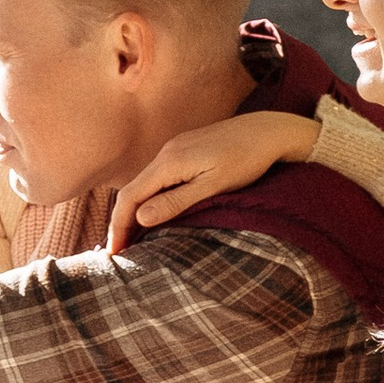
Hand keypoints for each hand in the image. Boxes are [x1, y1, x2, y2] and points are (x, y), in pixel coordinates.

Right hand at [105, 108, 318, 252]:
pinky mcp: (183, 150)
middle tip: (117, 252)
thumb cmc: (248, 159)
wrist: (269, 130)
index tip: (114, 252)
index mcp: (170, 162)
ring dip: (133, 211)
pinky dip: (148, 198)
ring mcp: (174, 149)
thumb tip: (141, 217)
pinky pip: (156, 177)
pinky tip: (152, 213)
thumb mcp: (214, 186)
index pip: (130, 196)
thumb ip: (177, 201)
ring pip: (143, 184)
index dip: (118, 226)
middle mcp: (166, 152)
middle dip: (121, 222)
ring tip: (131, 239)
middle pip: (131, 190)